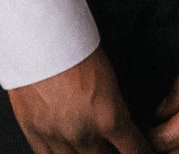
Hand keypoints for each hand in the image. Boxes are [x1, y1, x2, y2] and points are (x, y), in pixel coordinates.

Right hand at [7, 48, 149, 153]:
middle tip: (117, 147)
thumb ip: (115, 106)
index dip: (142, 153)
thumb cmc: (74, 45)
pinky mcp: (34, 134)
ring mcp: (57, 138)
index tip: (144, 151)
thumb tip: (121, 122)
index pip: (135, 151)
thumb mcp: (109, 76)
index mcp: (109, 117)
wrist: (37, 36)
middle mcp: (85, 134)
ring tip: (94, 148)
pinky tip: (69, 152)